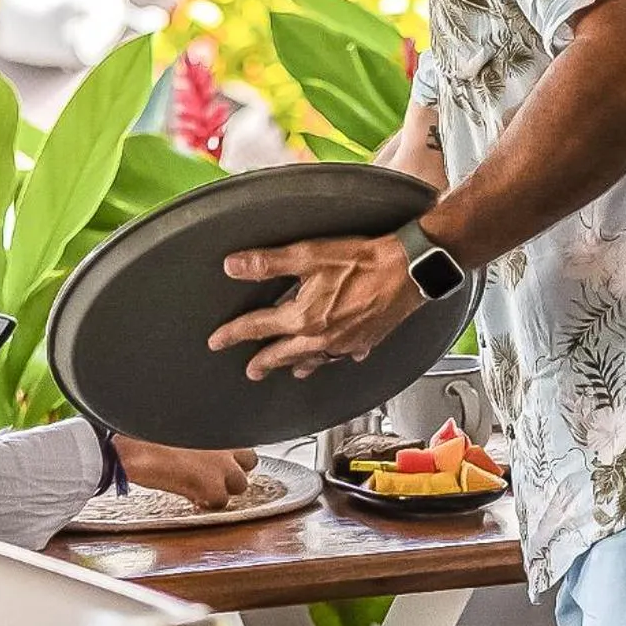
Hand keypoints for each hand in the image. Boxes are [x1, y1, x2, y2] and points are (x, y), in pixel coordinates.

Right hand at [116, 440, 258, 508]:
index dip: (230, 453)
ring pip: (241, 484)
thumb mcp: (179, 426)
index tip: (216, 460)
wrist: (136, 450)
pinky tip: (193, 498)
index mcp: (219, 425)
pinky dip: (208, 502)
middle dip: (234, 470)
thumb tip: (193, 444)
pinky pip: (221, 501)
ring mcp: (223, 466)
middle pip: (249, 461)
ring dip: (224, 488)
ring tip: (202, 489)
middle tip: (213, 476)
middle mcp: (227, 444)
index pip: (242, 440)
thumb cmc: (148, 434)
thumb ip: (196, 434)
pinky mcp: (213, 486)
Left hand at [207, 233, 423, 380]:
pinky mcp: (367, 339)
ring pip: (315, 360)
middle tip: (251, 371)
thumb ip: (269, 262)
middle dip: (265, 363)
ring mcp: (346, 342)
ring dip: (298, 365)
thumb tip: (234, 266)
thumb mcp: (309, 254)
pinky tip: (341, 355)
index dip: (233, 333)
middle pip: (285, 354)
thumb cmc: (364, 261)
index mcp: (304, 318)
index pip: (258, 328)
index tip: (216, 341)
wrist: (409, 270)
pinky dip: (338, 357)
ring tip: (292, 370)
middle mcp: (322, 337)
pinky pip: (346, 355)